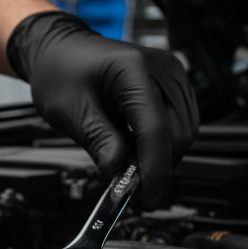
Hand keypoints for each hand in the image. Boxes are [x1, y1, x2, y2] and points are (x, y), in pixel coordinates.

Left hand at [7, 11, 197, 208]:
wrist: (62, 50)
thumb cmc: (61, 70)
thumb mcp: (70, 110)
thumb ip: (97, 140)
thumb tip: (118, 172)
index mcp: (134, 69)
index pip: (156, 129)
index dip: (154, 170)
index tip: (146, 198)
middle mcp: (162, 69)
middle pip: (179, 134)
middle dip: (157, 165)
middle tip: (127, 182)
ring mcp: (172, 76)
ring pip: (185, 133)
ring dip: (161, 155)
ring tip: (126, 155)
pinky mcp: (174, 86)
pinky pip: (181, 124)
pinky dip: (162, 143)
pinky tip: (136, 143)